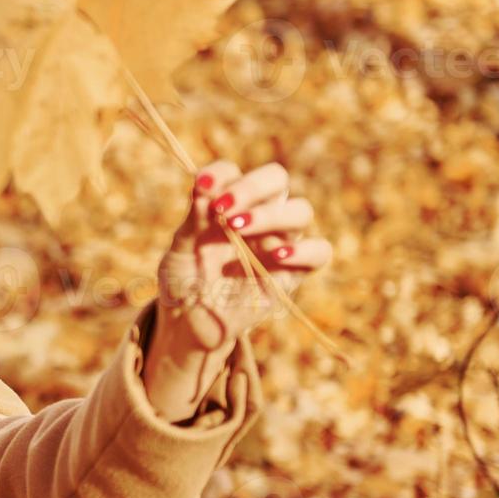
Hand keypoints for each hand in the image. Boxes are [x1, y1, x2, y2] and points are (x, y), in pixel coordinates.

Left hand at [156, 160, 331, 352]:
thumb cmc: (183, 282)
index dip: (222, 173)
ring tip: (238, 229)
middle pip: (277, 180)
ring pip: (299, 211)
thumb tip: (203, 187)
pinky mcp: (292, 273)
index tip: (202, 185)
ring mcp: (278, 242)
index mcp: (227, 205)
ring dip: (271, 215)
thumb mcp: (180, 251)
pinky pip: (318, 252)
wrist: (189, 324)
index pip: (234, 173)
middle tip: (223, 207)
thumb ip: (193, 221)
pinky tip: (276, 255)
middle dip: (252, 186)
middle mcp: (257, 217)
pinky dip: (304, 250)